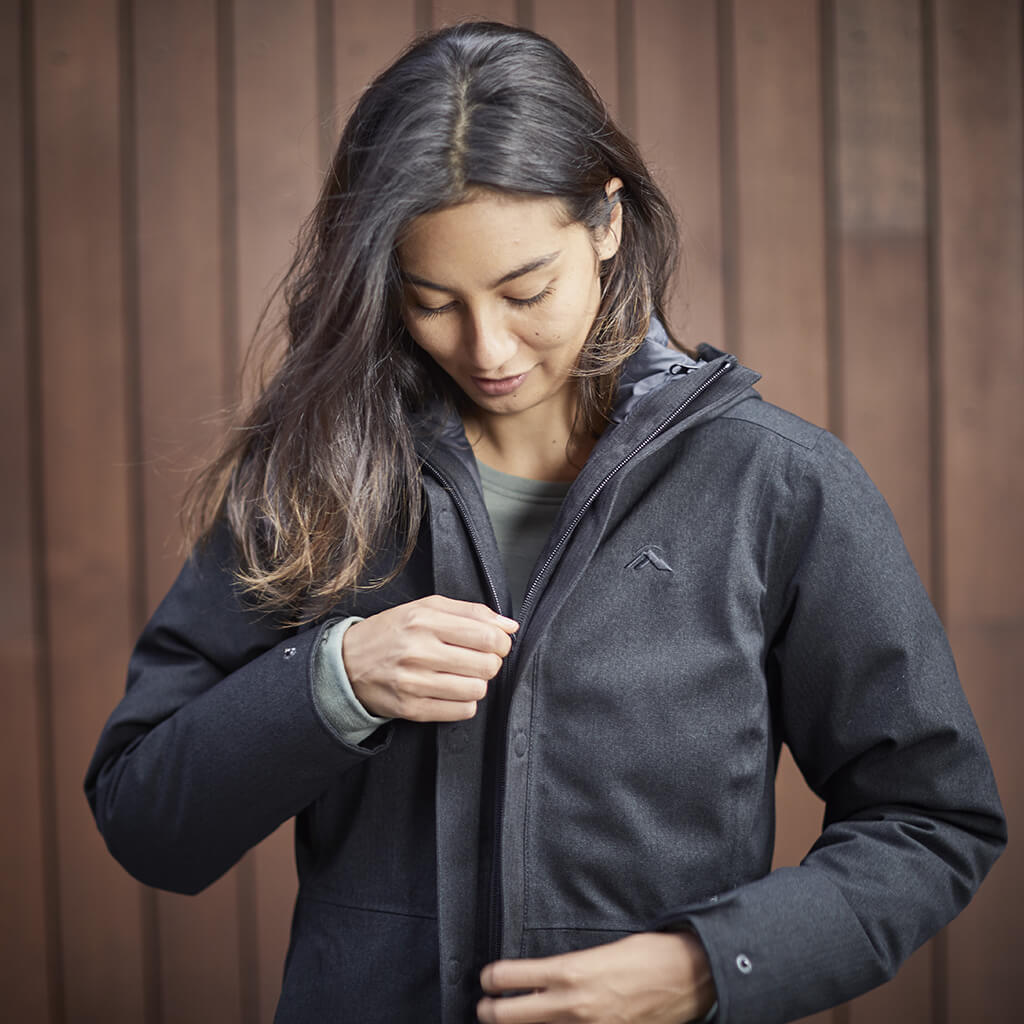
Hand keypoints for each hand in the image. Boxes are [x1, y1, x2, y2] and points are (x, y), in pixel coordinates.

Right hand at [341, 595, 518, 720]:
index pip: (487, 637)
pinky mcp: (411, 709)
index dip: (501, 643)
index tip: (496, 644)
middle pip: (487, 665)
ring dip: (477, 683)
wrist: (346, 663)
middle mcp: (419, 651)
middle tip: (477, 659)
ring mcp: (414, 683)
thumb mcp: (425, 608)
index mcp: (425, 620)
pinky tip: (451, 691)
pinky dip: (464, 702)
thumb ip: (471, 613)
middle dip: (490, 663)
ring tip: (461, 675)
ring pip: (477, 690)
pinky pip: (462, 711)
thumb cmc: (391, 632)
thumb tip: (510, 626)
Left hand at [477, 932, 714, 1023]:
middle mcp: (572, 1005)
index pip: (511, 977)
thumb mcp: (602, 951)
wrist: (688, 978)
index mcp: (571, 971)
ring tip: (508, 1021)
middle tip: (484, 1009)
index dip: (492, 979)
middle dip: (491, 1013)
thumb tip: (544, 978)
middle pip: (510, 1016)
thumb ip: (569, 969)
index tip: (487, 979)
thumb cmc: (649, 956)